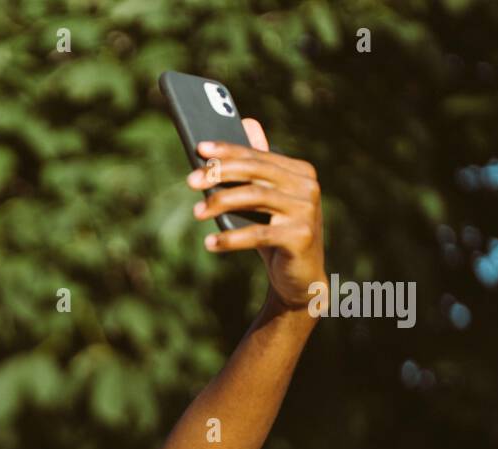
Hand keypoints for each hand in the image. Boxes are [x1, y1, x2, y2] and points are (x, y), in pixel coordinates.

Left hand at [187, 118, 326, 313]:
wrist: (300, 277)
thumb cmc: (275, 235)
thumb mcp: (264, 201)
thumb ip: (256, 167)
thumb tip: (247, 121)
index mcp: (299, 172)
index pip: (257, 156)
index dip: (228, 150)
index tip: (200, 149)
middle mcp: (307, 186)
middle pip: (256, 172)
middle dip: (220, 173)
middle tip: (190, 181)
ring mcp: (306, 210)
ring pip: (255, 198)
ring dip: (220, 203)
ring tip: (196, 212)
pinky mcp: (301, 236)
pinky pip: (258, 234)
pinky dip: (231, 238)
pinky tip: (210, 243)